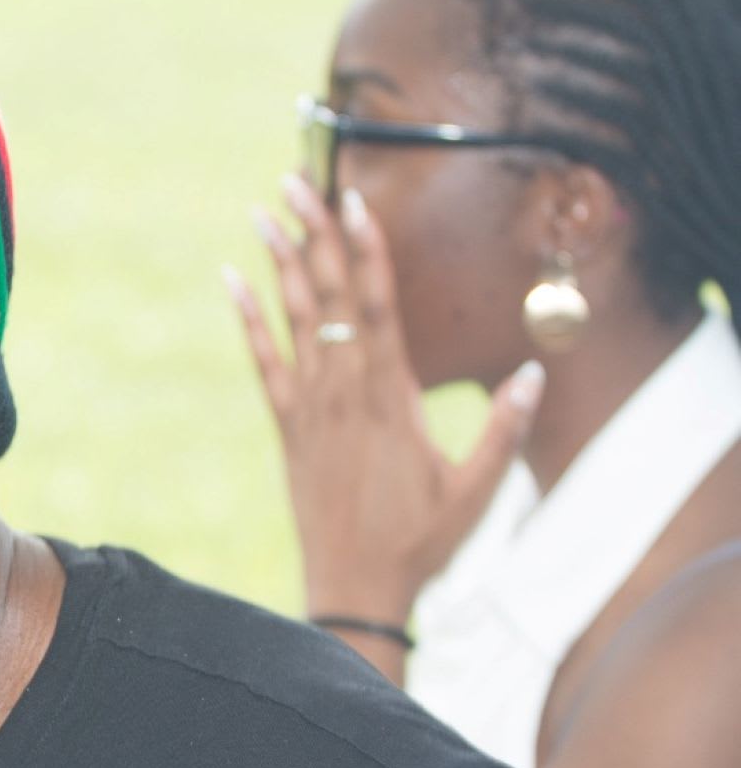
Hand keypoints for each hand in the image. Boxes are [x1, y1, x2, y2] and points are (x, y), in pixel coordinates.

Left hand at [224, 174, 543, 626]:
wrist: (355, 588)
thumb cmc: (423, 541)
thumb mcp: (478, 489)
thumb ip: (506, 429)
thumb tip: (534, 372)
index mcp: (393, 398)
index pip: (378, 308)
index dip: (365, 251)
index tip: (355, 202)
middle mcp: (345, 394)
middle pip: (330, 299)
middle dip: (315, 236)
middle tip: (296, 179)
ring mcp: (311, 410)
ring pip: (294, 321)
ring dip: (281, 264)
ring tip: (267, 211)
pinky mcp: (288, 430)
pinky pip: (264, 364)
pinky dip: (250, 322)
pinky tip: (233, 282)